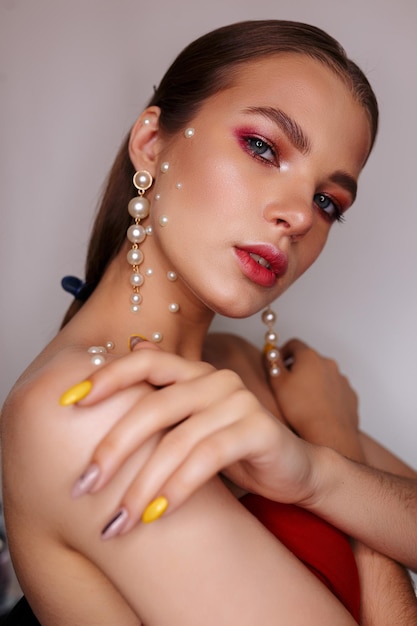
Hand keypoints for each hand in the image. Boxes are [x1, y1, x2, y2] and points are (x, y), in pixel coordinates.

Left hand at [68, 343, 318, 534]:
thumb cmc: (231, 448)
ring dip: (142, 485)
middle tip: (84, 485)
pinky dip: (178, 487)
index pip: (144, 361)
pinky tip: (157, 515)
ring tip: (118, 520)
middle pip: (153, 406)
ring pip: (177, 440)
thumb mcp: (188, 425)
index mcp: (194, 372)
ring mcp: (239, 401)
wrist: (291, 469)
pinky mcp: (259, 429)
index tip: (69, 402)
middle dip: (113, 448)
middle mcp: (215, 379)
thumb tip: (116, 369)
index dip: (106, 377)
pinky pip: (208, 457)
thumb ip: (159, 402)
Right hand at [267, 339, 363, 459]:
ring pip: (323, 374)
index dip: (283, 351)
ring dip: (313, 381)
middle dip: (298, 367)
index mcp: (309, 357)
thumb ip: (272, 364)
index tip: (278, 362)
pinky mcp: (349, 394)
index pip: (294, 344)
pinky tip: (317, 407)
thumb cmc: (302, 410)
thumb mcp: (277, 384)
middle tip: (287, 384)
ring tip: (303, 400)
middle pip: (310, 358)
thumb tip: (270, 353)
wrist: (329, 433)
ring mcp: (341, 379)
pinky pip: (335, 389)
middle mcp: (328, 363)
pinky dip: (326, 393)